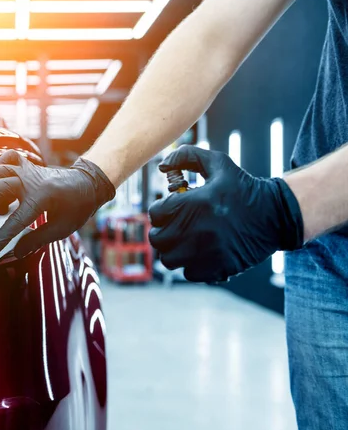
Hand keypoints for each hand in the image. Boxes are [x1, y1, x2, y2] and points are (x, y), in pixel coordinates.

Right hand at [0, 151, 115, 257]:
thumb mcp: (61, 229)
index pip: (17, 219)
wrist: (88, 183)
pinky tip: (1, 184)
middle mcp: (32, 181)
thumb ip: (36, 240)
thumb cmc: (77, 206)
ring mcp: (29, 170)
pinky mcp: (28, 166)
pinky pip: (7, 158)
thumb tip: (16, 251)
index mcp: (43, 197)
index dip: (2, 236)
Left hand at [148, 145, 303, 282]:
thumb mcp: (218, 163)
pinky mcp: (216, 269)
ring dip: (173, 249)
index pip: (155, 213)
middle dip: (164, 230)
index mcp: (194, 204)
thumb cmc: (241, 188)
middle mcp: (197, 230)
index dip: (162, 210)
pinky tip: (203, 251)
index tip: (174, 208)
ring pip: (168, 259)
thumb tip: (162, 165)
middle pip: (157, 238)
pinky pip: (187, 273)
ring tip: (187, 239)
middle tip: (177, 225)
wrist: (275, 215)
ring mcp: (206, 253)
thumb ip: (187, 156)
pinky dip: (191, 264)